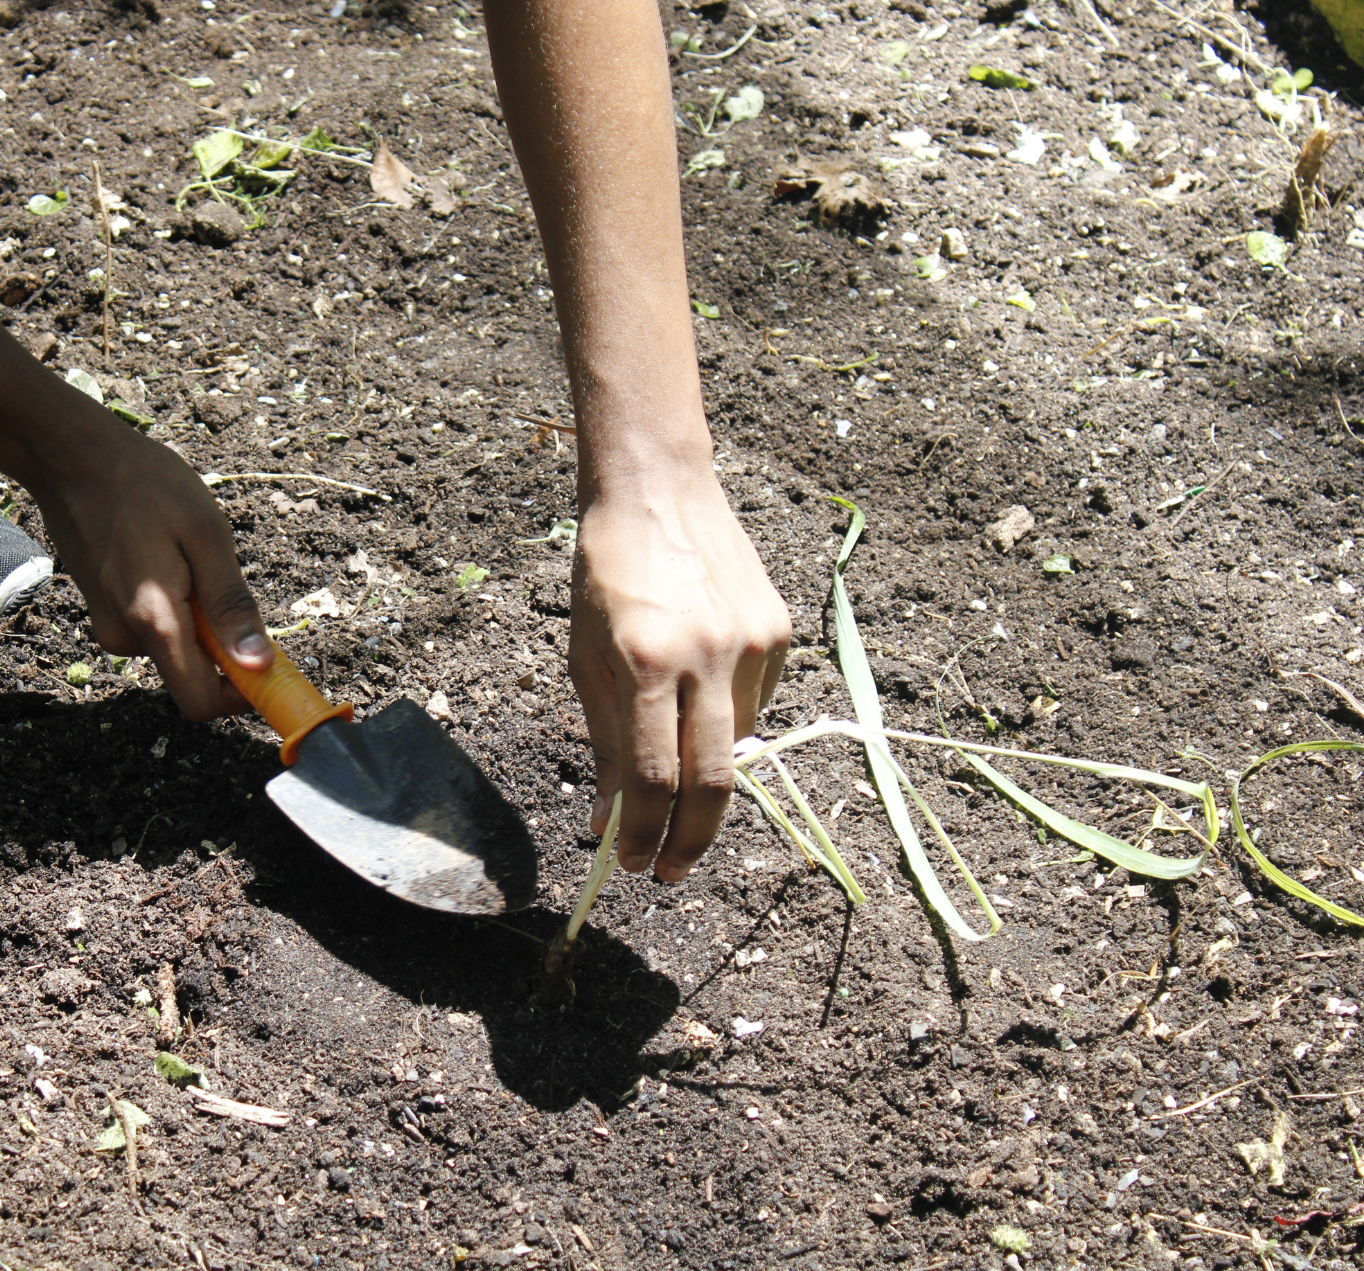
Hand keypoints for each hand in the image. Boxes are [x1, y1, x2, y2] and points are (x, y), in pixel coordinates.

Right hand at [15, 411, 270, 720]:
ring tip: (184, 551)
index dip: (242, 697)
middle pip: (191, 674)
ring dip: (195, 614)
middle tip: (221, 576)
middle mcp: (125, 636)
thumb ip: (230, 605)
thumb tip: (258, 665)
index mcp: (155, 621)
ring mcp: (108, 625)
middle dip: (220, 642)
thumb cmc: (143, 483)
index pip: (201, 702)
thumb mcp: (205, 534)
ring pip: (173, 646)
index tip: (271, 669)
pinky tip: (162, 552)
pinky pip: (152, 626)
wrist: (69, 455)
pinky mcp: (101, 611)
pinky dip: (172, 603)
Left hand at [569, 470, 790, 880]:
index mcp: (646, 662)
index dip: (644, 834)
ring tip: (673, 771)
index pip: (653, 777)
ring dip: (703, 776)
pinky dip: (725, 723)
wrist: (658, 490)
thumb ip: (602, 742)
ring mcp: (750, 644)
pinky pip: (755, 704)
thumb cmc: (605, 576)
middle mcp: (706, 656)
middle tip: (668, 873)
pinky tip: (700, 700)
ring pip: (734, 745)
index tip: (633, 865)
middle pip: (712, 783)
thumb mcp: (584, 658)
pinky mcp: (778, 632)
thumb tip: (606, 821)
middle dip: (689, 842)